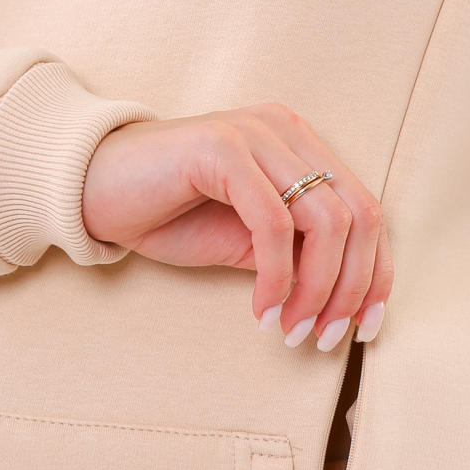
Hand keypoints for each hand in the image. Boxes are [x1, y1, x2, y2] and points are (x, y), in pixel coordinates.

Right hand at [82, 105, 392, 346]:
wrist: (93, 190)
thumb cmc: (168, 216)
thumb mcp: (248, 244)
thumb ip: (297, 256)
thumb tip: (346, 302)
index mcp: (301, 147)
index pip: (367, 211)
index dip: (376, 274)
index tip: (366, 329)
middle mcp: (287, 131)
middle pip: (359, 216)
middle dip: (351, 288)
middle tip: (325, 337)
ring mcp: (257, 134)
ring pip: (326, 221)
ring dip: (317, 288)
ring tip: (291, 328)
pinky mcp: (224, 148)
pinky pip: (274, 223)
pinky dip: (277, 276)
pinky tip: (261, 309)